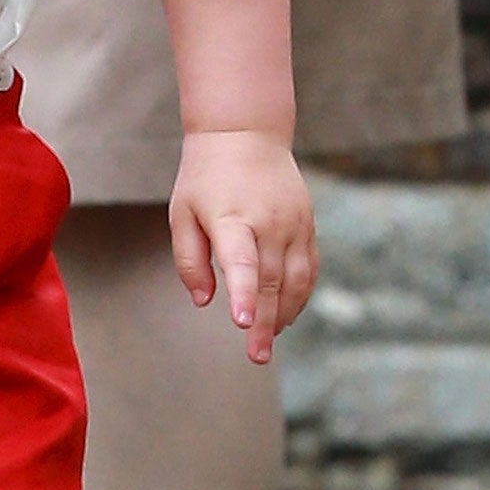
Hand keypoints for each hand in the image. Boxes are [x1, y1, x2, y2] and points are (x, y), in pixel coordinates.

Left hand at [168, 128, 316, 366]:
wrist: (245, 133)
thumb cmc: (204, 177)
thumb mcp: (181, 212)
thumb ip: (189, 259)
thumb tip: (204, 301)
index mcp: (232, 218)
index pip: (241, 262)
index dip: (242, 294)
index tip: (241, 322)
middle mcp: (269, 222)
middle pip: (270, 281)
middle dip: (263, 323)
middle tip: (256, 356)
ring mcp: (293, 224)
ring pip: (296, 280)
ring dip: (283, 313)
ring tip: (267, 339)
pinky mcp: (307, 225)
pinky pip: (308, 269)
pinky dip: (299, 295)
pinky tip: (283, 314)